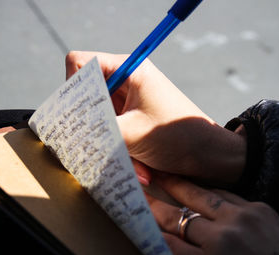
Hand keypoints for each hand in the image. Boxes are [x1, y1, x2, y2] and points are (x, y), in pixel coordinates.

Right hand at [65, 51, 245, 185]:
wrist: (211, 157)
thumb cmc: (179, 136)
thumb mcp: (132, 133)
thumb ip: (96, 131)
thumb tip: (67, 136)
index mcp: (128, 69)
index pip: (80, 63)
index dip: (72, 85)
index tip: (78, 112)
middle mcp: (124, 82)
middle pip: (86, 96)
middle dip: (93, 125)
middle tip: (99, 143)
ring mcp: (127, 102)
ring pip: (98, 120)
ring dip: (111, 146)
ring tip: (136, 162)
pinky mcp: (130, 120)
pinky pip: (111, 134)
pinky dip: (121, 152)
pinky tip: (142, 166)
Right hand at [146, 173, 278, 254]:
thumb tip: (162, 241)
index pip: (166, 244)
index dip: (147, 230)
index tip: (136, 217)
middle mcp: (224, 240)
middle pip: (177, 217)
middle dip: (155, 204)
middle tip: (140, 193)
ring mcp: (243, 221)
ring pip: (199, 197)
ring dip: (179, 186)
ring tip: (164, 176)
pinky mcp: (259, 209)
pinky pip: (225, 196)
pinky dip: (208, 193)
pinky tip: (197, 188)